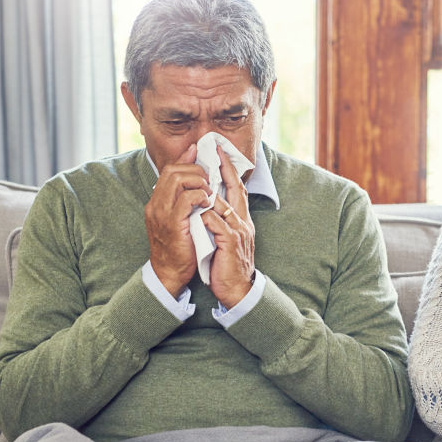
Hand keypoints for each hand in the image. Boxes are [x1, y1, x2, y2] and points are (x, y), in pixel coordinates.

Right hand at [145, 144, 210, 296]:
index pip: (168, 169)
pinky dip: (200, 196)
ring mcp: (162, 213)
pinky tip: (207, 202)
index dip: (185, 159)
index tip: (200, 155)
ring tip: (209, 192)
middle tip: (209, 180)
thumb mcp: (180, 219)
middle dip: (195, 169)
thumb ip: (185, 199)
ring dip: (198, 181)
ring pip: (178, 179)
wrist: (169, 273)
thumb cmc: (180, 246)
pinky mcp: (172, 223)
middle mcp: (156, 204)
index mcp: (157, 202)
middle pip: (172, 170)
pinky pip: (186, 199)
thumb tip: (198, 180)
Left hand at [201, 147, 255, 308]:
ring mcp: (238, 231)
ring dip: (209, 192)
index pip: (238, 189)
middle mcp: (243, 222)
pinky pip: (217, 222)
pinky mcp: (230, 242)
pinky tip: (198, 212)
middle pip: (236, 189)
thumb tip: (208, 206)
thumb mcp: (225, 239)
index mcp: (241, 220)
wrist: (238, 290)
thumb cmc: (227, 266)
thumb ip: (219, 222)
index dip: (230, 171)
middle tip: (215, 152)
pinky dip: (206, 216)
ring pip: (223, 203)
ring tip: (198, 178)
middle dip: (225, 169)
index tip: (220, 154)